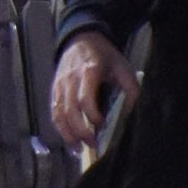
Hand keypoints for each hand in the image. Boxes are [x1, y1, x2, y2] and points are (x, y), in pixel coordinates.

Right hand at [47, 33, 128, 157]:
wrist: (82, 38)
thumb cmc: (104, 55)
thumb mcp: (123, 67)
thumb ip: (131, 90)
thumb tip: (133, 114)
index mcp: (89, 71)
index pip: (85, 99)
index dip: (92, 116)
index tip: (102, 126)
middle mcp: (70, 79)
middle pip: (69, 110)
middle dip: (80, 131)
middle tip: (92, 145)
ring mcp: (60, 84)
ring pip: (58, 113)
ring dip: (67, 133)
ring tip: (78, 149)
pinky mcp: (54, 89)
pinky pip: (54, 111)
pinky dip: (60, 127)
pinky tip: (69, 138)